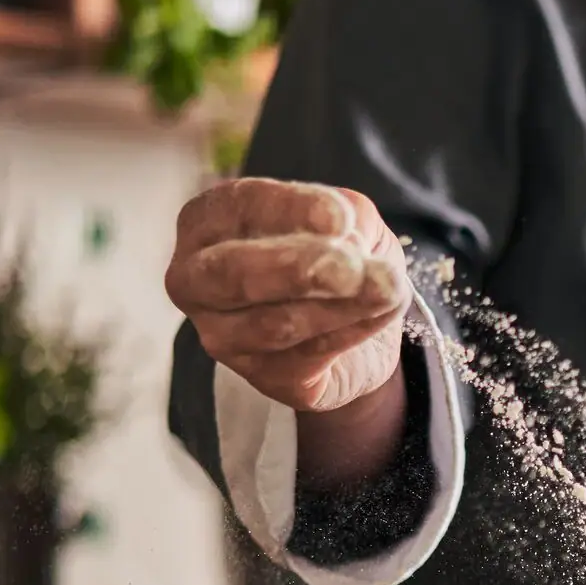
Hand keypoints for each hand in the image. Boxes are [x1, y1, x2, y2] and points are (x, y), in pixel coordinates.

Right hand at [165, 178, 410, 413]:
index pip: (240, 207)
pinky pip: (307, 357)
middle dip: (297, 268)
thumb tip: (345, 228)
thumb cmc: (338, 257)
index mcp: (208, 222)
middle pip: (233, 273)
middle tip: (350, 267)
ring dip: (339, 305)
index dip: (291, 210)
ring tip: (388, 287)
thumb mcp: (349, 218)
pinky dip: (351, 332)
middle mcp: (197, 279)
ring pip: (275, 323)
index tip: (341, 218)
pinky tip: (381, 312)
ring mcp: (222, 335)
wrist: (358, 333)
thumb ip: (346, 211)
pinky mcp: (264, 377)